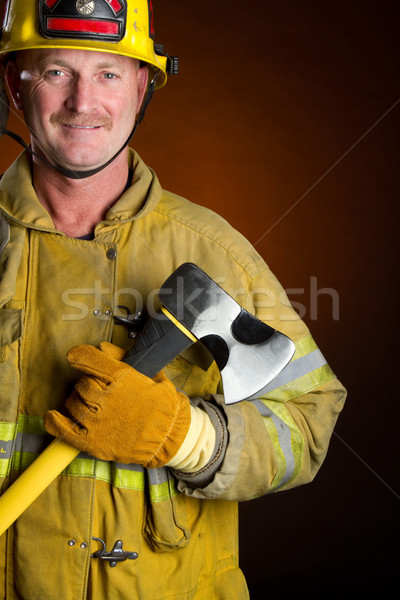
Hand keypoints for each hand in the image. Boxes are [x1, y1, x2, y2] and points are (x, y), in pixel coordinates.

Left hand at [44, 343, 190, 467]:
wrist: (169, 438)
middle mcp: (105, 397)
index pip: (88, 358)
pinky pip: (63, 429)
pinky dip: (54, 421)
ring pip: (72, 402)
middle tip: (99, 389)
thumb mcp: (151, 375)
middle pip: (81, 382)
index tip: (76, 356)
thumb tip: (103, 348)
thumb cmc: (163, 407)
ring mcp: (96, 420)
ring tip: (92, 405)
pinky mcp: (91, 441)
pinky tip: (54, 416)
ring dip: (78, 401)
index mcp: (120, 378)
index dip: (80, 355)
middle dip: (87, 382)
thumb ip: (124, 359)